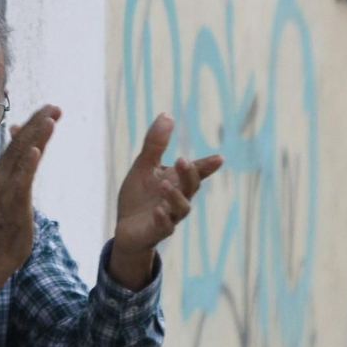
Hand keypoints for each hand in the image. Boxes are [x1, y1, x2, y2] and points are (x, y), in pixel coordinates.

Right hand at [0, 104, 60, 311]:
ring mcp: (6, 188)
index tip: (50, 107)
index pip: (20, 139)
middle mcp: (2, 173)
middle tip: (54, 106)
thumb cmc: (9, 217)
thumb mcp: (15, 183)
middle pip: (21, 142)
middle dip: (38, 123)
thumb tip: (18, 132)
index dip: (34, 122)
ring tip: (49, 119)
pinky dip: (27, 164)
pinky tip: (35, 150)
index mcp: (4, 168)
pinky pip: (21, 180)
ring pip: (21, 156)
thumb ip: (17, 159)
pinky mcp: (13, 203)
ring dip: (35, 137)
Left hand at [111, 113, 221, 287]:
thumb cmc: (139, 196)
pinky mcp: (156, 232)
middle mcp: (178, 199)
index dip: (208, 166)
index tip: (219, 158)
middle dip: (189, 175)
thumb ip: (155, 144)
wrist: (126, 228)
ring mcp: (169, 216)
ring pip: (181, 208)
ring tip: (164, 184)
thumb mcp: (144, 166)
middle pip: (191, 187)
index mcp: (177, 181)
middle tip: (182, 161)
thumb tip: (167, 114)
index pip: (196, 172)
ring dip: (174, 196)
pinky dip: (163, 218)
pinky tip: (158, 210)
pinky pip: (165, 227)